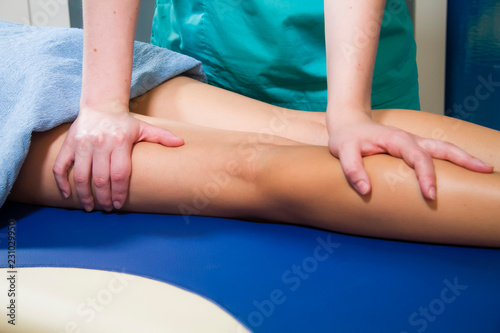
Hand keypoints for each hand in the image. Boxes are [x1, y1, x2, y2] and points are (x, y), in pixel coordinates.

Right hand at [53, 103, 183, 210]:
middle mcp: (100, 144)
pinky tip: (67, 195)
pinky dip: (62, 182)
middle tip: (106, 208)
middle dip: (103, 198)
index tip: (118, 205)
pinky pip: (61, 166)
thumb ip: (162, 137)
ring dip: (84, 195)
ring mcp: (82, 145)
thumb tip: (182, 143)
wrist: (101, 105)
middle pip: (100, 179)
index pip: (119, 174)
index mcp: (119, 143)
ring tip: (89, 207)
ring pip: (80, 176)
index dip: (118, 192)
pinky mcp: (70, 144)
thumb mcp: (144, 127)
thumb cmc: (124, 122)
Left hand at [327, 110, 492, 199]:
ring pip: (443, 148)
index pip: (418, 158)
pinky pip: (436, 152)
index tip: (430, 195)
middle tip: (484, 171)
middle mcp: (409, 139)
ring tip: (485, 169)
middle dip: (463, 160)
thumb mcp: (342, 152)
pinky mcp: (412, 147)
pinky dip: (453, 158)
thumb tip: (366, 191)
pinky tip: (462, 169)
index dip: (426, 176)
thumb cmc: (346, 138)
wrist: (348, 123)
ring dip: (463, 157)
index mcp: (396, 140)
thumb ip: (352, 169)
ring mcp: (413, 142)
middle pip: (442, 148)